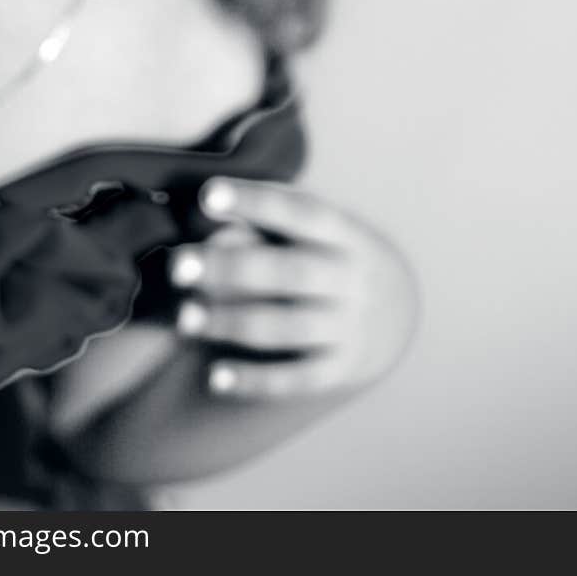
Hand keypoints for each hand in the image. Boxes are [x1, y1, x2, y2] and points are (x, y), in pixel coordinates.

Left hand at [167, 176, 418, 400]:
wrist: (399, 307)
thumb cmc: (334, 253)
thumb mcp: (323, 228)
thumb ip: (271, 221)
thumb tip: (210, 214)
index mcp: (347, 233)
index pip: (300, 211)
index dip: (255, 201)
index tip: (207, 195)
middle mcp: (353, 279)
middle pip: (288, 273)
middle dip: (229, 269)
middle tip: (178, 265)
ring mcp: (350, 327)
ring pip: (286, 328)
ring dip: (231, 323)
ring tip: (184, 318)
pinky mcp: (340, 368)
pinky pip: (294, 379)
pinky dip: (255, 380)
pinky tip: (216, 377)